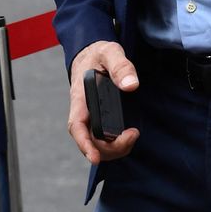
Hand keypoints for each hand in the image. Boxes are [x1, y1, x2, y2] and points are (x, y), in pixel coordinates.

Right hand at [68, 40, 139, 164]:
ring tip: (133, 134)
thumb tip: (132, 86)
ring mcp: (90, 117)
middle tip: (133, 134)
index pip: (77, 126)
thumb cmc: (98, 54)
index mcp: (80, 97)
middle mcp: (83, 111)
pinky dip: (115, 143)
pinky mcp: (99, 118)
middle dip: (109, 148)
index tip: (95, 158)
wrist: (92, 53)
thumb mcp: (110, 52)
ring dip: (114, 147)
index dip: (84, 144)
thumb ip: (121, 66)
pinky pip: (103, 138)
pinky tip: (129, 134)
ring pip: (97, 143)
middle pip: (89, 141)